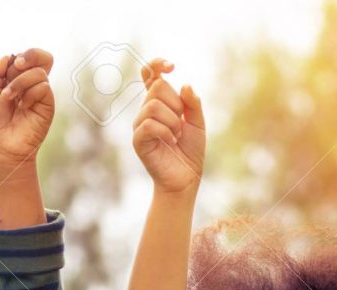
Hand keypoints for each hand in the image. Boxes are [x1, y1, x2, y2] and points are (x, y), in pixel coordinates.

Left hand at [0, 48, 54, 183]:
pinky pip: (43, 87)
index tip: (10, 65)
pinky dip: (29, 93)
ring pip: (39, 72)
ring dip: (19, 82)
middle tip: (17, 66)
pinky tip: (22, 106)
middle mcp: (32, 86)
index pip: (28, 57)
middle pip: (44, 58)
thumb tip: (9, 57)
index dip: (22, 55)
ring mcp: (41, 96)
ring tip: (8, 97)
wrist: (0, 146)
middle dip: (30, 55)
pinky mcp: (48, 107)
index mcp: (17, 80)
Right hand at [132, 59, 204, 193]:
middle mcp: (146, 111)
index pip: (150, 75)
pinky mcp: (138, 140)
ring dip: (173, 121)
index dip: (157, 64)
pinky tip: (171, 142)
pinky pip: (149, 125)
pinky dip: (165, 132)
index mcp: (160, 103)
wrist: (186, 178)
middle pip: (158, 87)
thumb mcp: (198, 124)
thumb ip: (193, 104)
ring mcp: (140, 125)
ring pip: (153, 106)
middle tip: (181, 124)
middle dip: (176, 104)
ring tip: (177, 136)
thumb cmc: (190, 151)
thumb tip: (185, 85)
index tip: (172, 67)